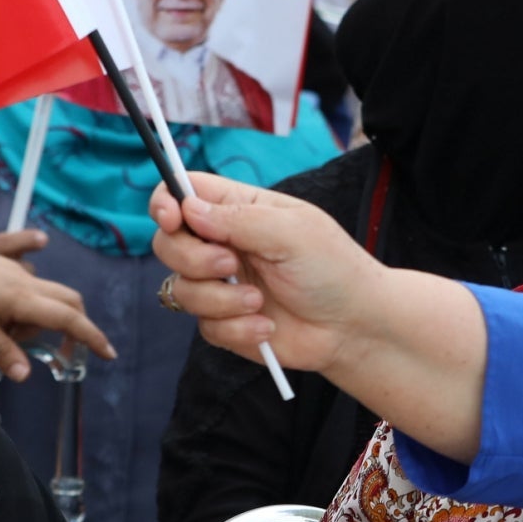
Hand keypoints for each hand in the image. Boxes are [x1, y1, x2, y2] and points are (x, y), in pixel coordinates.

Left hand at [0, 229, 115, 381]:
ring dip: (46, 315)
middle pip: (69, 301)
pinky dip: (34, 286)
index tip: (108, 353)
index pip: (67, 318)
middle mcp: (27, 282)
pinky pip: (32, 273)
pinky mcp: (7, 264)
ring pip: (51, 292)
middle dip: (77, 326)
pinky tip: (30, 265)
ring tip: (13, 331)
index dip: (91, 336)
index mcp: (21, 299)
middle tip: (66, 351)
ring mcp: (18, 270)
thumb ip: (2, 352)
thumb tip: (25, 375)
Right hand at [152, 173, 488, 456]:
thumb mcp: (291, 232)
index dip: (166, 203)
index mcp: (241, 210)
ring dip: (219, 299)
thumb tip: (187, 208)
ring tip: (260, 303)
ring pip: (181, 289)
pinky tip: (268, 327)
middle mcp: (225, 244)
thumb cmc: (334, 269)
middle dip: (191, 257)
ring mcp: (224, 285)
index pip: (184, 193)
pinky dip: (236, 328)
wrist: (355, 327)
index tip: (173, 219)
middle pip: (168, 242)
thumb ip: (237, 218)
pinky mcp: (227, 323)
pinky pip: (205, 326)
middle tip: (230, 263)